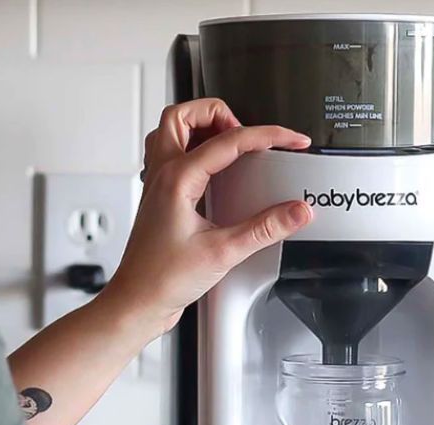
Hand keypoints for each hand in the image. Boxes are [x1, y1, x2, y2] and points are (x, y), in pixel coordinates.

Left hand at [104, 98, 312, 334]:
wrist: (138, 301)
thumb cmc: (163, 279)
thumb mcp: (224, 252)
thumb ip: (265, 228)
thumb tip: (296, 211)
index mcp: (178, 179)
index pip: (229, 140)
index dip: (267, 135)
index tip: (291, 140)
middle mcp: (162, 174)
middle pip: (183, 115)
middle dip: (219, 113)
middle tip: (248, 133)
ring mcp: (157, 185)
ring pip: (170, 131)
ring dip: (199, 126)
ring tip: (230, 142)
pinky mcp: (159, 199)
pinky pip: (170, 156)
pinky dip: (192, 149)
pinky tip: (213, 171)